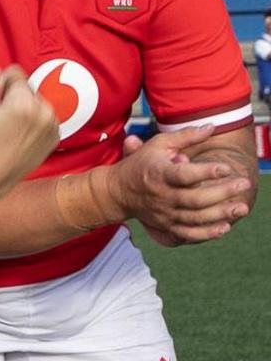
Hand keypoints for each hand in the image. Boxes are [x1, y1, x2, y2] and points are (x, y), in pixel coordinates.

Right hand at [0, 66, 59, 205]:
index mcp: (24, 103)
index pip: (14, 73)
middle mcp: (44, 112)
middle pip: (26, 87)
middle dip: (11, 97)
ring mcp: (52, 126)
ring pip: (35, 101)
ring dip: (22, 108)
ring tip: (7, 129)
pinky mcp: (55, 137)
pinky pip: (42, 116)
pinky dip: (31, 121)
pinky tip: (18, 136)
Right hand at [102, 129, 252, 244]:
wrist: (116, 191)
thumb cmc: (141, 163)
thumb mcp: (158, 144)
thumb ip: (186, 136)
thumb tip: (212, 127)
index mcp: (159, 173)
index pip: (184, 175)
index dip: (205, 172)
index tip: (226, 168)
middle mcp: (162, 195)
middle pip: (195, 199)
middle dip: (221, 193)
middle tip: (243, 184)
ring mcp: (164, 213)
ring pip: (195, 217)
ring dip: (220, 214)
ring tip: (241, 207)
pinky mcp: (167, 226)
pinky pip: (189, 233)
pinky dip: (207, 234)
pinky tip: (225, 228)